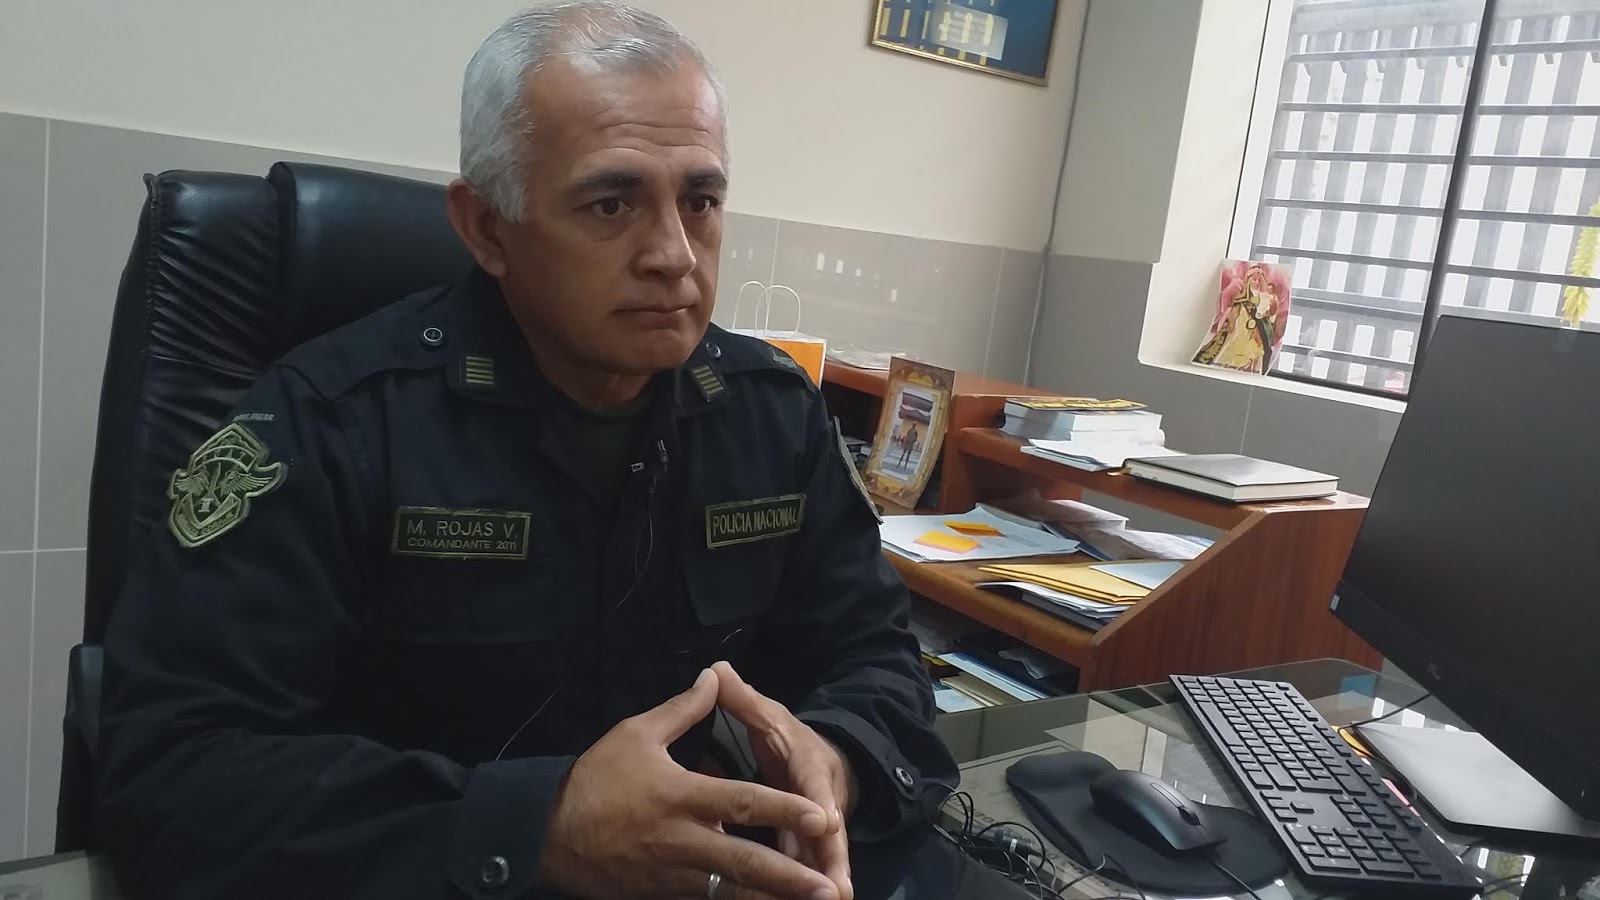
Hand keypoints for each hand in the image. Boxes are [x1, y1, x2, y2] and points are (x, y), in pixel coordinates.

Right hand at [540, 668, 841, 899]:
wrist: (547, 834)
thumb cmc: (595, 780)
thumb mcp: (635, 734)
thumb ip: (682, 710)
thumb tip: (714, 677)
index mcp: (681, 796)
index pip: (743, 802)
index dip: (784, 810)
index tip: (822, 817)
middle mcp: (683, 841)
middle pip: (746, 863)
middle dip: (791, 878)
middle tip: (830, 887)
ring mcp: (674, 875)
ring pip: (730, 892)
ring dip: (771, 899)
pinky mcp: (663, 895)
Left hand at [712, 662, 855, 899]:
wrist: (823, 762)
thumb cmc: (790, 740)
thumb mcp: (771, 717)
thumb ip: (744, 700)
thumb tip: (717, 671)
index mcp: (809, 763)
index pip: (815, 782)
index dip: (820, 802)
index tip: (825, 820)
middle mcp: (821, 800)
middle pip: (829, 833)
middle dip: (832, 860)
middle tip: (836, 889)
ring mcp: (819, 829)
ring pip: (821, 858)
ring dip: (822, 882)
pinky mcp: (810, 850)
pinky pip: (806, 870)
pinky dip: (801, 890)